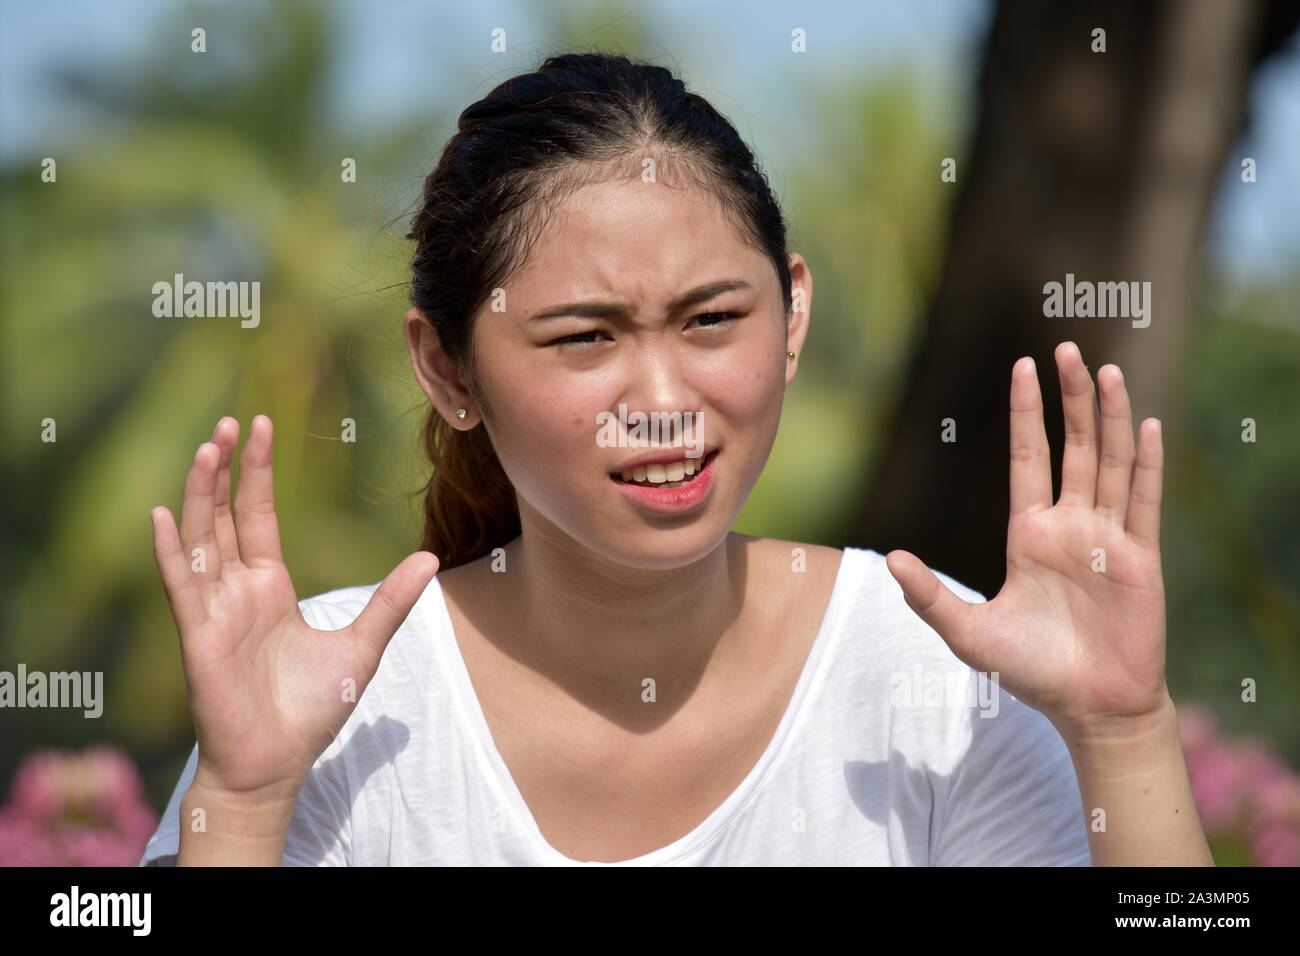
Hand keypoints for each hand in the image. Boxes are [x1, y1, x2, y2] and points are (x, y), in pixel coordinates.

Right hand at [151, 415, 438, 798]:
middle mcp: (236, 591)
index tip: (260, 425)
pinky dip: (171, 551)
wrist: (277, 764)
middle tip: (232, 420)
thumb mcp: (362, 646)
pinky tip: (162, 515)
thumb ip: (390, 601)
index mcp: (269, 587)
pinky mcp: (200, 636)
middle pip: (225, 516)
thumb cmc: (310, 711)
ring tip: (207, 448)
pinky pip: (182, 586)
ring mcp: (214, 610)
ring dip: (200, 494)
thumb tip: (431, 559)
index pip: (258, 516)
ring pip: (201, 538)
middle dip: (227, 468)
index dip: (257, 472)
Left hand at [885, 342, 1169, 735]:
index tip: (1023, 367)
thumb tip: (890, 558)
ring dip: (1110, 417)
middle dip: (1070, 398)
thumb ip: (929, 596)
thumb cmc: (1030, 670)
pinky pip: (1144, 502)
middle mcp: (1070, 526)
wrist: (1088, 708)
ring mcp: (1107, 538)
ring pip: (1108, 462)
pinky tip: (1148, 427)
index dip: (1027, 413)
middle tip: (1066, 348)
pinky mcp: (1140, 558)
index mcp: (1029, 533)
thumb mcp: (969, 633)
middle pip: (1073, 447)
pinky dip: (1146, 465)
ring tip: (1104, 371)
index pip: (1029, 458)